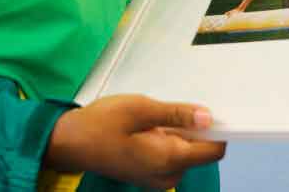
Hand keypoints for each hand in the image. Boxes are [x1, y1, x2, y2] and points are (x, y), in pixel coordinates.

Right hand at [45, 95, 225, 189]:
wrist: (70, 143)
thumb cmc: (101, 123)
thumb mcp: (140, 108)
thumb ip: (177, 114)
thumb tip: (208, 117)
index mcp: (168, 159)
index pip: (213, 150)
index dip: (219, 129)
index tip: (215, 111)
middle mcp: (168, 175)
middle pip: (200, 150)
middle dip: (191, 128)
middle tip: (164, 111)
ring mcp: (159, 179)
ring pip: (185, 151)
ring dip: (176, 133)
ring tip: (148, 121)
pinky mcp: (150, 176)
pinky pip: (171, 156)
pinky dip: (166, 140)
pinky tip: (144, 130)